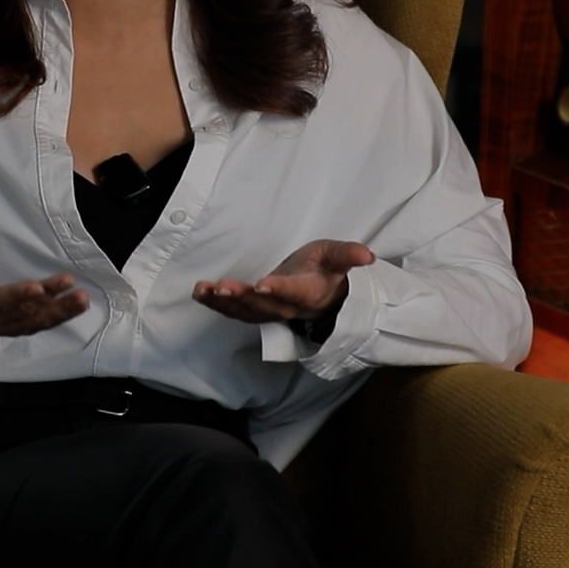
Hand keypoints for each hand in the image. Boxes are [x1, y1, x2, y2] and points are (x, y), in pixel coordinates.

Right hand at [0, 251, 88, 379]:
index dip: (17, 296)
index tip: (37, 288)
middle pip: (24, 313)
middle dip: (51, 303)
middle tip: (74, 290)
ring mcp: (9, 325)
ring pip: (37, 321)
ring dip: (62, 311)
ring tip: (82, 298)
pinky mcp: (21, 325)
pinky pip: (42, 323)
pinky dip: (62, 316)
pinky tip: (79, 304)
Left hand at [192, 240, 374, 324]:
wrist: (322, 293)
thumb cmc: (327, 270)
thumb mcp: (338, 256)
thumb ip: (349, 255)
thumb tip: (367, 255)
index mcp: (309, 292)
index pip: (294, 293)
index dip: (279, 290)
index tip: (263, 284)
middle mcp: (289, 306)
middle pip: (264, 307)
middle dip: (242, 298)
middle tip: (223, 287)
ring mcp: (271, 310)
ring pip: (246, 312)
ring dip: (224, 303)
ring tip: (205, 290)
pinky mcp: (257, 310)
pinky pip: (236, 312)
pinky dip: (217, 304)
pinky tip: (201, 292)